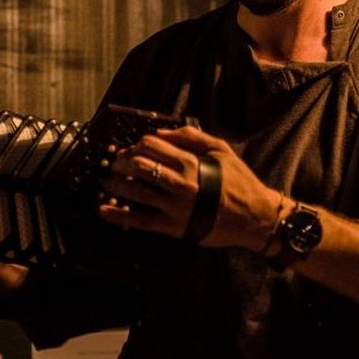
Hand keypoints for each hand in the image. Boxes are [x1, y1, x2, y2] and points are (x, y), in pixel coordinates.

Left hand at [96, 125, 284, 249]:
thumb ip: (192, 137)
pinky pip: (140, 221)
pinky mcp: (173, 227)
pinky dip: (119, 215)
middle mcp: (179, 182)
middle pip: (137, 165)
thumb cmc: (239, 181)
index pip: (150, 146)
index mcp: (190, 161)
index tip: (131, 150)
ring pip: (135, 191)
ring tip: (108, 182)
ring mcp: (174, 206)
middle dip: (121, 162)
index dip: (134, 145)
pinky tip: (104, 210)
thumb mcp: (221, 150)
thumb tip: (162, 131)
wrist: (255, 217)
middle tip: (116, 165)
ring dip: (115, 184)